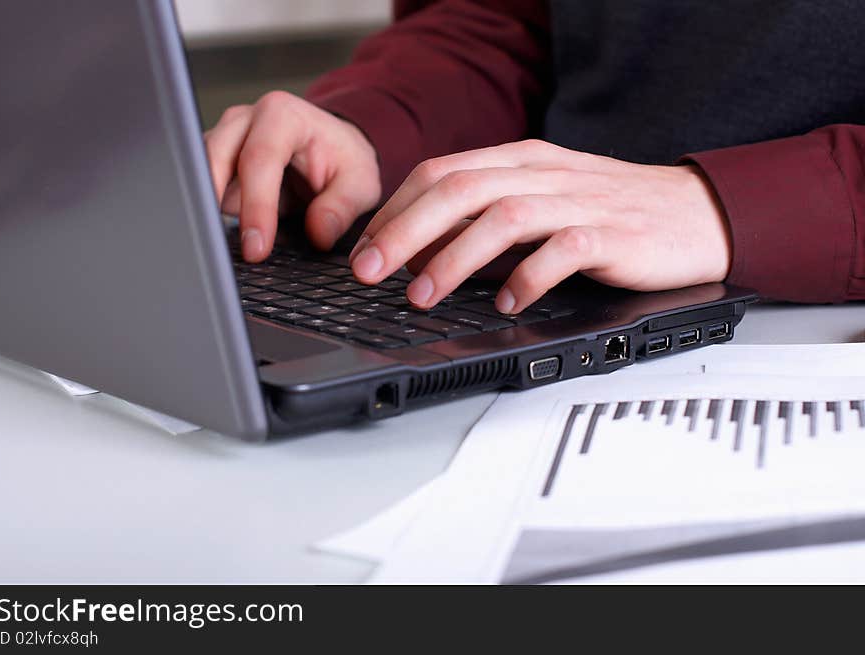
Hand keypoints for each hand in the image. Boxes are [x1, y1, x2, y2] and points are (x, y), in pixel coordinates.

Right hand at [205, 91, 381, 260]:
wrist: (334, 147)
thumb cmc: (345, 160)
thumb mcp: (359, 183)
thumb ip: (340, 207)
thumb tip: (318, 233)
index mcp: (283, 116)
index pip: (259, 160)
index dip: (255, 206)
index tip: (257, 247)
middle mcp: (247, 120)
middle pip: (215, 158)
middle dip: (216, 207)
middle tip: (228, 250)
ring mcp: (226, 137)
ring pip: (198, 168)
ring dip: (205, 207)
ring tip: (215, 245)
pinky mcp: (216, 158)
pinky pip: (199, 181)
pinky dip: (205, 208)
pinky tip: (214, 235)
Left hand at [349, 140, 731, 313]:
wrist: (697, 213)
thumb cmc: (613, 213)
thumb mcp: (542, 203)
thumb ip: (487, 218)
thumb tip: (422, 252)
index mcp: (521, 161)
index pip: (442, 173)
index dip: (396, 211)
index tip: (365, 250)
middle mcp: (544, 174)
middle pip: (459, 190)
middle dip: (404, 231)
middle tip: (369, 271)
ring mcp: (580, 202)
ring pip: (502, 218)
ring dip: (453, 258)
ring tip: (421, 295)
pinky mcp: (612, 234)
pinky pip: (561, 251)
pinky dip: (526, 278)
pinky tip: (507, 304)